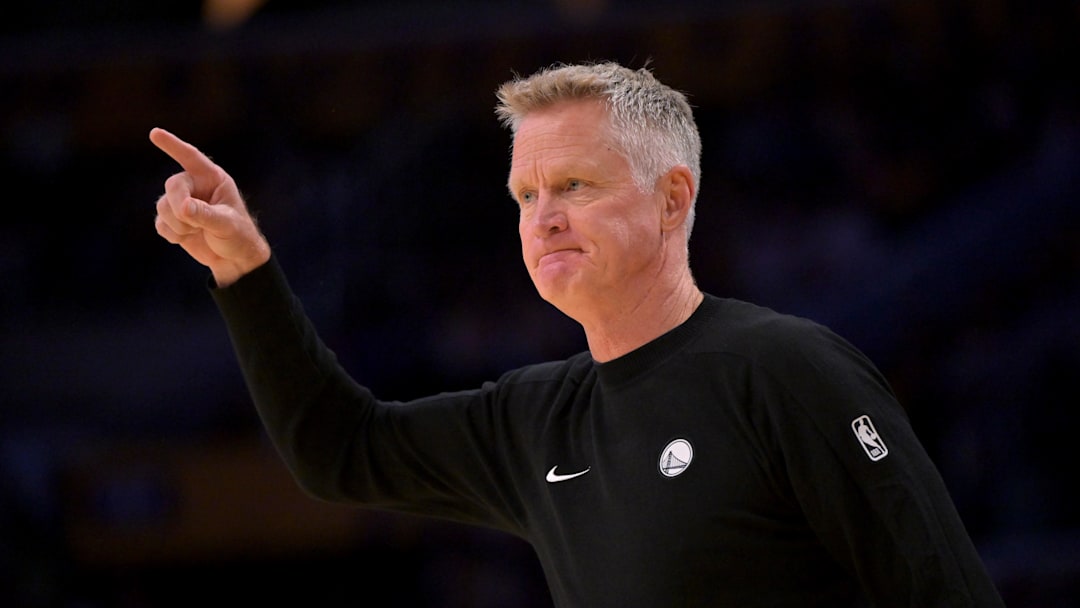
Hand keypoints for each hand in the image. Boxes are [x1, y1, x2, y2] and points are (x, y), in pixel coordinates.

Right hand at [151, 127, 270, 286]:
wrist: (235, 260)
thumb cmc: (239, 237)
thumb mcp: (227, 224)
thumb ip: (205, 214)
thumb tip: (182, 206)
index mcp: (213, 179)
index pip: (191, 158)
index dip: (173, 145)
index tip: (154, 133)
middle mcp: (196, 187)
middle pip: (173, 185)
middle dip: (179, 206)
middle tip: (191, 223)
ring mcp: (182, 203)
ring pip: (162, 206)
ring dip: (178, 224)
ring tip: (197, 232)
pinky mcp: (173, 221)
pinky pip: (160, 223)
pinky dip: (171, 234)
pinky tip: (187, 238)